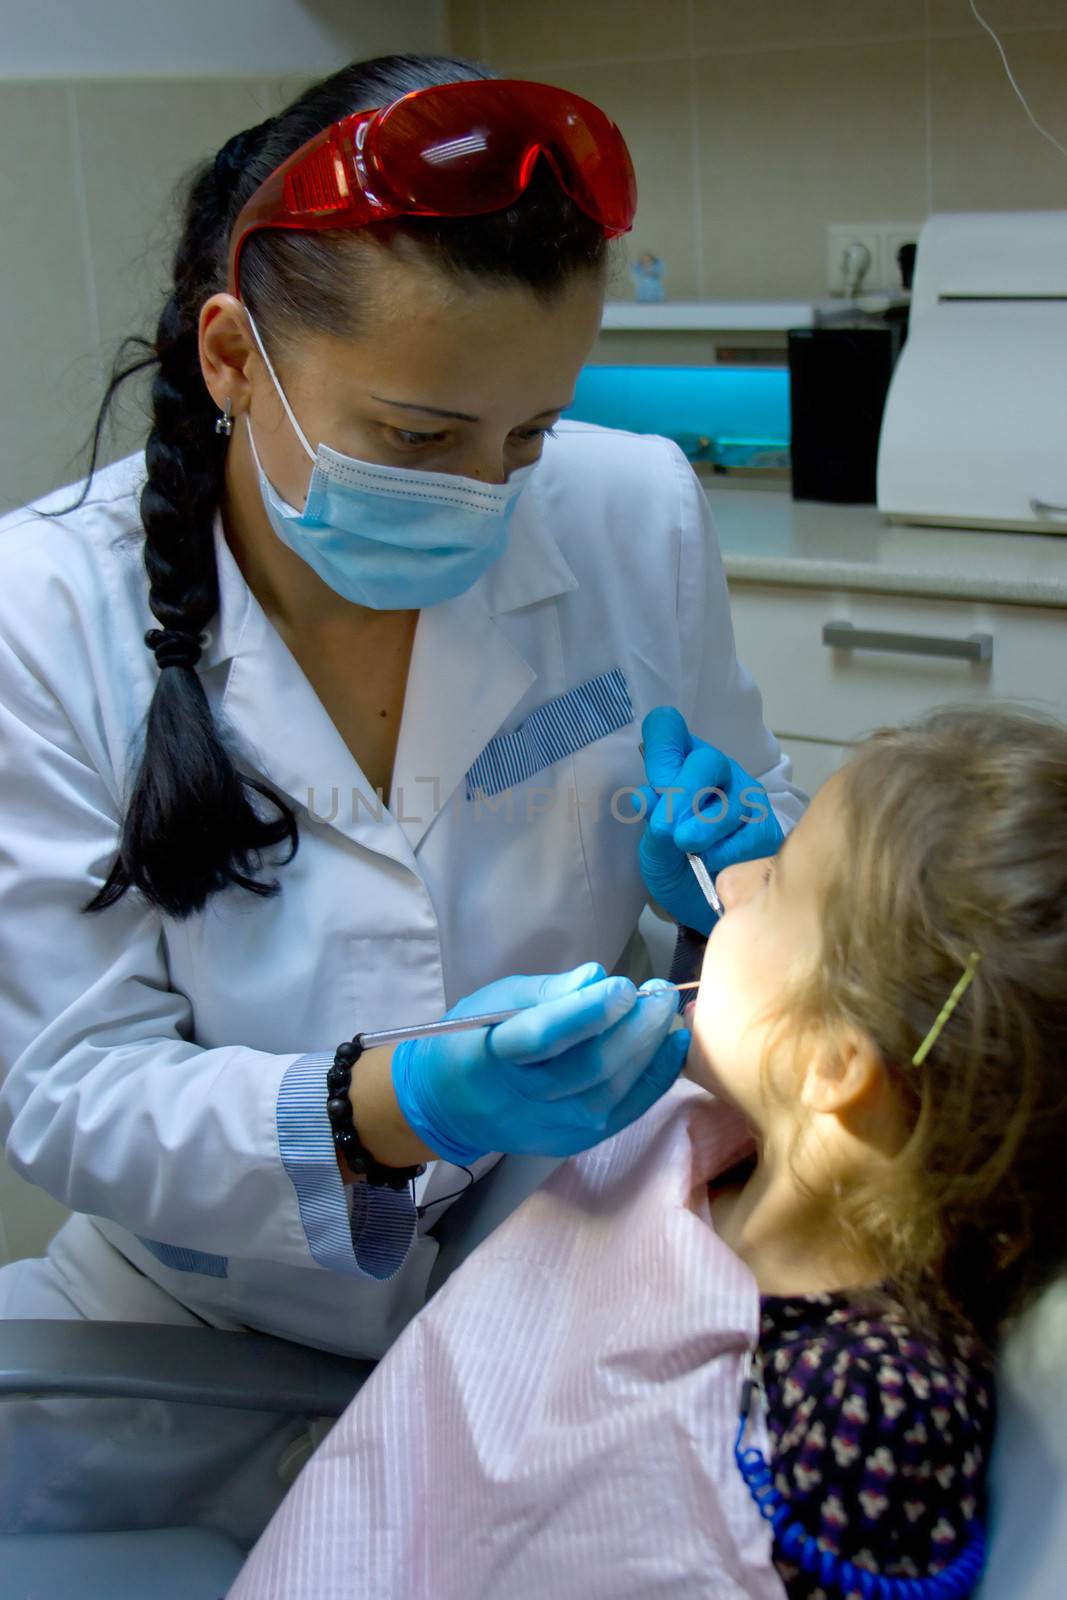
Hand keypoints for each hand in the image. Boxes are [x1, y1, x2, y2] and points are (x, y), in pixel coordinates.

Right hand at [391, 965, 688, 1163]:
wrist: (449, 1105)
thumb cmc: (473, 1039)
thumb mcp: (495, 1001)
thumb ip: (546, 991)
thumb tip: (596, 977)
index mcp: (492, 1055)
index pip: (545, 1036)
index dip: (590, 1011)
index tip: (624, 985)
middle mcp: (522, 1099)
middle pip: (588, 1067)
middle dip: (634, 1028)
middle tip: (658, 992)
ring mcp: (550, 1128)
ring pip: (611, 1091)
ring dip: (649, 1050)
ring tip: (665, 1013)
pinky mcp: (572, 1142)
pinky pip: (623, 1113)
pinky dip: (654, 1080)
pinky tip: (672, 1048)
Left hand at [633, 705, 783, 933]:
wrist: (700, 909)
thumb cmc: (675, 867)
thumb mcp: (653, 847)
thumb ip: (651, 822)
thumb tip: (647, 796)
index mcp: (681, 764)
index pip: (667, 727)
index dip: (659, 749)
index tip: (655, 784)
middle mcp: (717, 772)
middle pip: (705, 760)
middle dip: (682, 794)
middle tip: (666, 827)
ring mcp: (746, 798)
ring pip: (727, 801)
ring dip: (701, 827)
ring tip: (687, 848)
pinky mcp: (766, 830)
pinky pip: (746, 835)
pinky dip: (724, 852)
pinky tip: (713, 864)